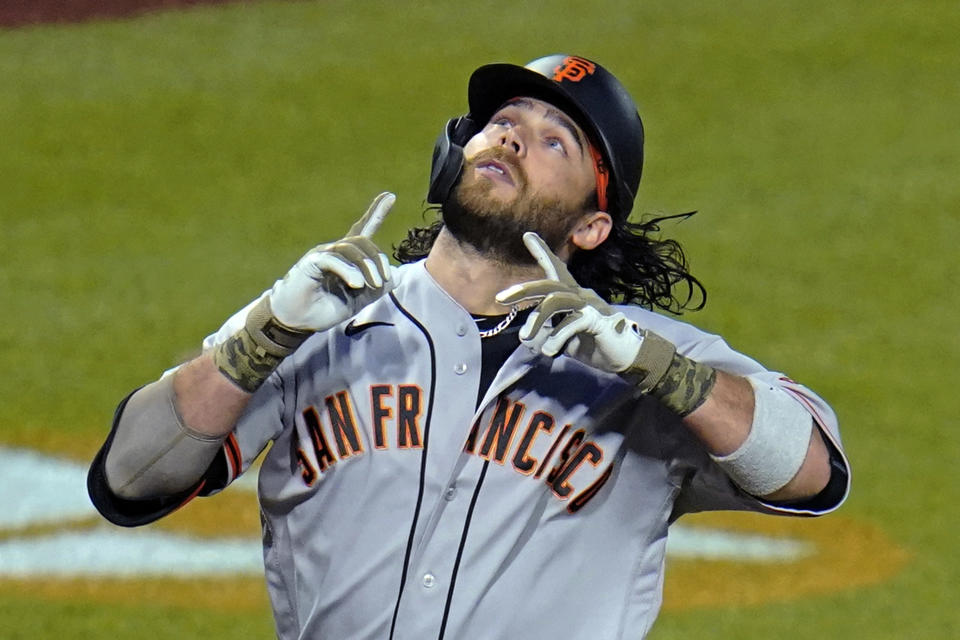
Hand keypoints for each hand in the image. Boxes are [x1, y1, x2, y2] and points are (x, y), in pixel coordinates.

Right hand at [269, 192, 395, 331]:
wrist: (298, 321)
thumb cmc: (324, 308)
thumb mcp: (358, 300)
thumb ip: (377, 289)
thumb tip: (397, 276)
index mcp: (347, 259)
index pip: (363, 230)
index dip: (376, 213)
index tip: (390, 196)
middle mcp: (335, 251)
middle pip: (363, 240)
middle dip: (378, 259)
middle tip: (383, 281)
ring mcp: (322, 254)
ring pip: (351, 248)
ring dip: (366, 267)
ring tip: (371, 285)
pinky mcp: (311, 262)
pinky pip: (333, 259)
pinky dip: (348, 272)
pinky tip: (356, 284)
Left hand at [495, 232, 643, 373]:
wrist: (626, 356)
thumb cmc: (594, 345)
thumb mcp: (564, 339)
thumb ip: (548, 333)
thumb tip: (529, 336)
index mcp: (573, 296)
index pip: (556, 270)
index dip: (543, 252)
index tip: (528, 235)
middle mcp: (581, 295)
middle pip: (549, 284)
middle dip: (524, 289)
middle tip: (501, 298)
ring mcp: (591, 305)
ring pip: (557, 301)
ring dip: (537, 319)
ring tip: (525, 338)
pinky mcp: (599, 319)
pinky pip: (573, 322)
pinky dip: (557, 337)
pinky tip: (549, 350)